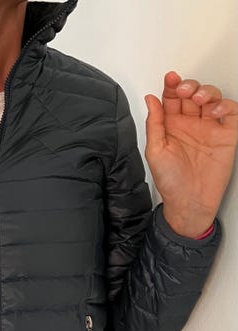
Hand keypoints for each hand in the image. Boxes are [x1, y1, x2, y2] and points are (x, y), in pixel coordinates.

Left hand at [145, 71, 237, 237]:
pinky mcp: (226, 135)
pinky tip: (214, 111)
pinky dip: (225, 106)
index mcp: (171, 127)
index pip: (172, 99)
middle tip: (184, 89)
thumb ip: (154, 123)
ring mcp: (209, 129)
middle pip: (192, 95)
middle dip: (189, 86)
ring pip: (212, 99)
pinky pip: (230, 113)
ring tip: (198, 99)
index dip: (171, 86)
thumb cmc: (170, 181)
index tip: (170, 78)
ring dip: (206, 93)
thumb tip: (150, 99)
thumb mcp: (155, 150)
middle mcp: (191, 125)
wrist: (189, 202)